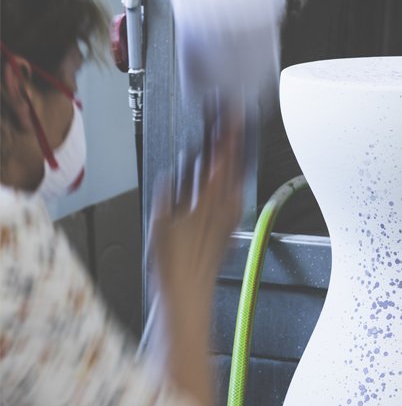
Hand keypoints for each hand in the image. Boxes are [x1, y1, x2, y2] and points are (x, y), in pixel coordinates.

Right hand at [151, 118, 242, 310]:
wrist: (189, 292)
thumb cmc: (174, 263)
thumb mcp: (160, 219)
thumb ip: (171, 193)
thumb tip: (177, 178)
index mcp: (209, 199)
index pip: (223, 157)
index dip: (229, 132)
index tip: (233, 114)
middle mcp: (225, 206)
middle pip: (234, 165)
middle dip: (234, 141)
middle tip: (235, 120)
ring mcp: (231, 217)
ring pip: (237, 179)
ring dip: (235, 159)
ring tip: (233, 142)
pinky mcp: (231, 228)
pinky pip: (236, 196)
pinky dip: (234, 181)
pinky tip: (230, 179)